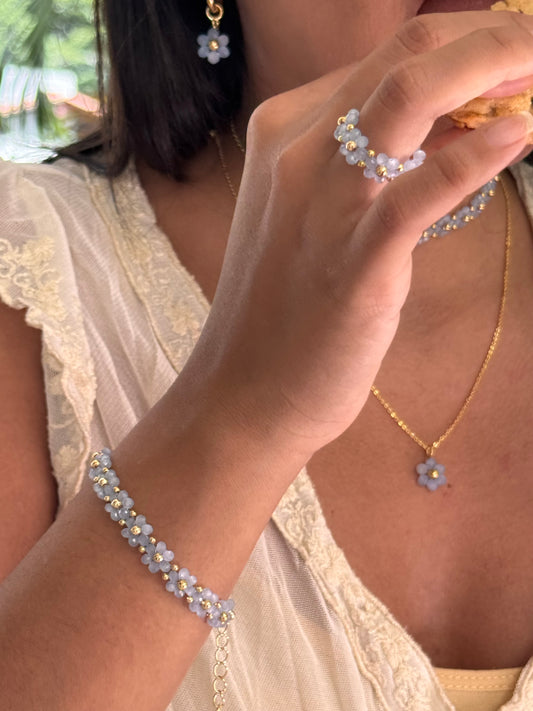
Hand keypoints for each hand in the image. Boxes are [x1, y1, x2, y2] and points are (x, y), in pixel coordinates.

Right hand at [182, 10, 532, 461]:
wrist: (244, 391)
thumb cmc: (290, 306)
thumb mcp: (326, 212)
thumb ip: (380, 161)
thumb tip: (464, 122)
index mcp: (288, 129)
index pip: (394, 54)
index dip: (471, 43)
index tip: (518, 61)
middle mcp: (296, 149)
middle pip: (410, 51)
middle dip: (497, 38)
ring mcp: (319, 204)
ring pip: (410, 94)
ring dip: (497, 66)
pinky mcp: (350, 264)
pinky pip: (416, 193)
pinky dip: (475, 156)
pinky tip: (517, 136)